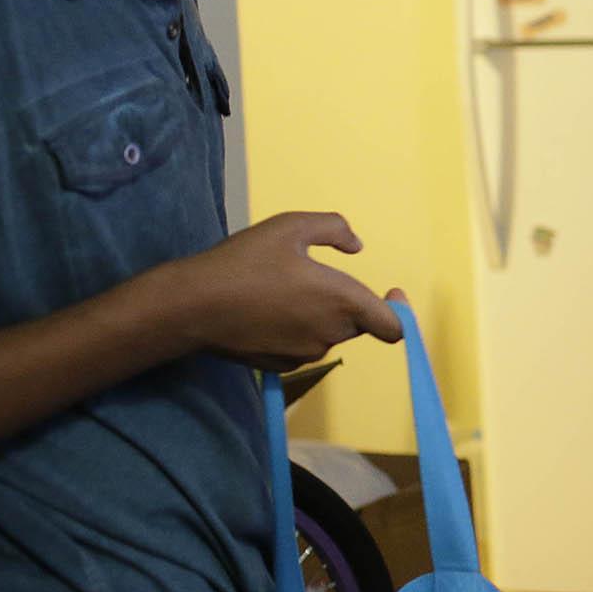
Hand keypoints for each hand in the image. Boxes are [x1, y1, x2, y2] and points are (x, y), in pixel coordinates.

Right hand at [166, 212, 404, 371]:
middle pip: (357, 323)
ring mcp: (305, 354)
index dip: (398, 311)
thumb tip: (356, 246)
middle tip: (309, 275)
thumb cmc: (245, 261)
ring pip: (329, 333)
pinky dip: (296, 329)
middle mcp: (331, 333)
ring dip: (319, 314)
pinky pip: (303, 346)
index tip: (391, 292)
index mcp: (343, 302)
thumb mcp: (291, 226)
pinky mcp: (281, 366)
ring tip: (280, 289)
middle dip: (345, 301)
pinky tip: (267, 310)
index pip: (392, 326)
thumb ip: (335, 228)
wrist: (193, 306)